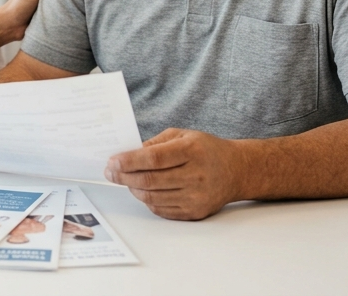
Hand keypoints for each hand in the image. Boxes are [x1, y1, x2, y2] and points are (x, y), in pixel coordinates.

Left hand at [104, 128, 246, 220]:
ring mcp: (196, 196)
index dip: (129, 161)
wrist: (236, 171)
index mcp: (191, 151)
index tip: (112, 162)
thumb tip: (129, 155)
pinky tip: (143, 190)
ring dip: (133, 189)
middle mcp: (195, 175)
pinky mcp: (195, 212)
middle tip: (111, 173)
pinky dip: (147, 200)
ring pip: (152, 197)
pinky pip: (161, 210)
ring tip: (126, 180)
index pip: (153, 158)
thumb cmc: (206, 149)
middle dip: (124, 177)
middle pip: (150, 180)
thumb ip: (156, 143)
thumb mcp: (182, 135)